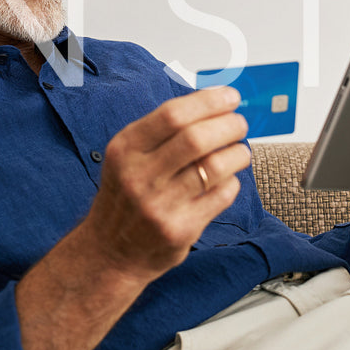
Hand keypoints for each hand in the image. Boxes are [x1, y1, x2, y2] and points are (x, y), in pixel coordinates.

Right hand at [81, 87, 250, 280]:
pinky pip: (221, 196)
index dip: (208, 102)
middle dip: (228, 125)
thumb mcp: (127, 157)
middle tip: (239, 124)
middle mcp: (138, 176)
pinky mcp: (179, 230)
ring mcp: (159, 205)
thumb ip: (163, 132)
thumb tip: (213, 103)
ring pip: (214, 167)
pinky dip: (232, 182)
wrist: (109, 252)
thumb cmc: (126, 196)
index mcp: (125, 149)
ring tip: (240, 151)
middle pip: (196, 138)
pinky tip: (227, 180)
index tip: (230, 97)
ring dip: (237, 153)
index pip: (173, 115)